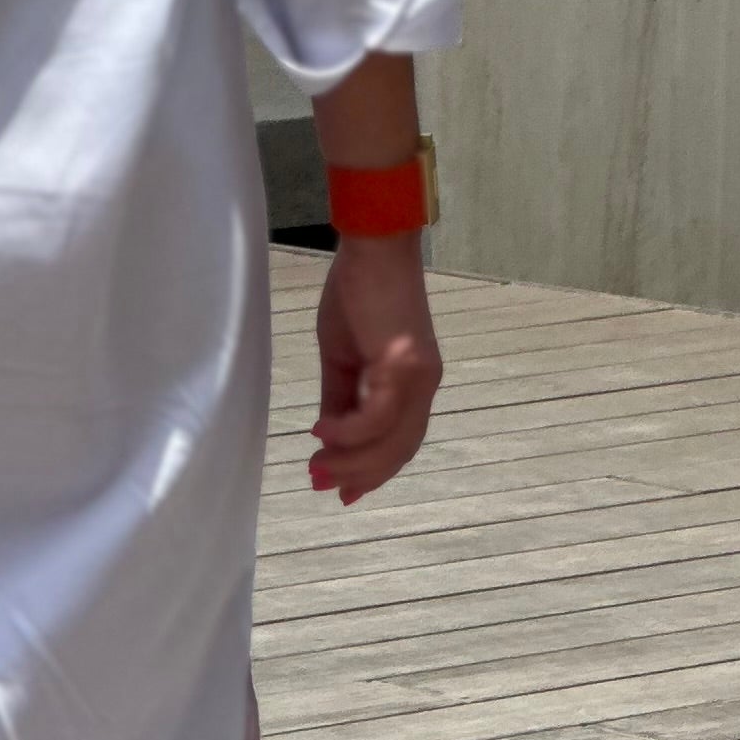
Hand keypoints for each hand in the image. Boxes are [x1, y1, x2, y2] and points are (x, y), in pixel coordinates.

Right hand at [311, 234, 441, 506]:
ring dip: (352, 461)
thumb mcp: (341, 356)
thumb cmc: (357, 292)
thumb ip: (338, 398)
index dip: (372, 470)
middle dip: (359, 474)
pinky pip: (377, 416)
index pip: (400, 441)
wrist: (372, 248)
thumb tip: (326, 437)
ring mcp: (417, 377)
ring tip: (316, 465)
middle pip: (399, 450)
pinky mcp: (402, 364)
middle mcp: (424, 385)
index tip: (341, 491)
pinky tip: (320, 430)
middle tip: (320, 483)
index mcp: (413, 383)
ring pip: (391, 441)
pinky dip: (349, 431)